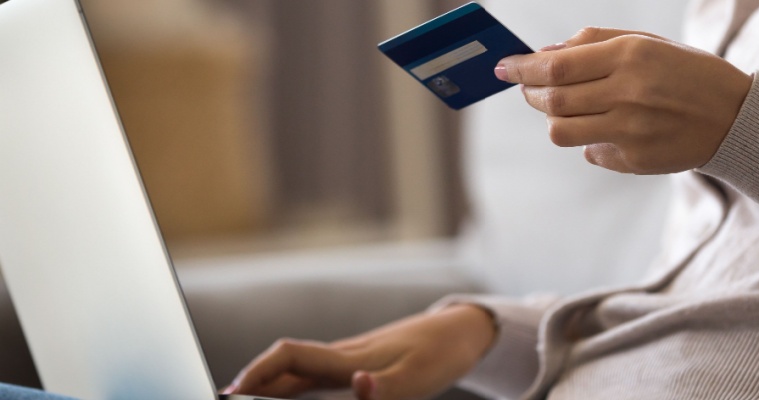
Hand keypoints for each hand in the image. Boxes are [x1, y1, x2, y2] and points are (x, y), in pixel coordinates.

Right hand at [223, 304, 496, 399]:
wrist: (462, 329)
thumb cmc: (440, 353)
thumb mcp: (416, 379)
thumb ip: (384, 390)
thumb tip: (357, 386)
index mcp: (347, 359)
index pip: (288, 358)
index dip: (256, 373)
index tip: (230, 393)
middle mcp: (342, 356)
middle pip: (285, 366)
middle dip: (253, 382)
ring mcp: (351, 358)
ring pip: (299, 370)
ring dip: (270, 385)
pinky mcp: (362, 363)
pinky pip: (317, 374)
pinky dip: (293, 385)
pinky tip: (288, 394)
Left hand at [494, 27, 751, 174]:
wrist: (734, 117)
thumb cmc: (684, 71)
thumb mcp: (646, 42)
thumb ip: (593, 42)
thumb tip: (543, 54)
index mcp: (630, 56)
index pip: (556, 65)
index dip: (522, 68)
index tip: (503, 67)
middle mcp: (628, 94)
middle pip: (553, 100)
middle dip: (530, 93)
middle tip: (528, 88)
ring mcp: (631, 131)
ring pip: (562, 131)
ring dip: (552, 119)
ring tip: (563, 108)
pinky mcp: (635, 159)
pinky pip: (589, 152)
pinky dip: (585, 139)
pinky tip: (603, 128)